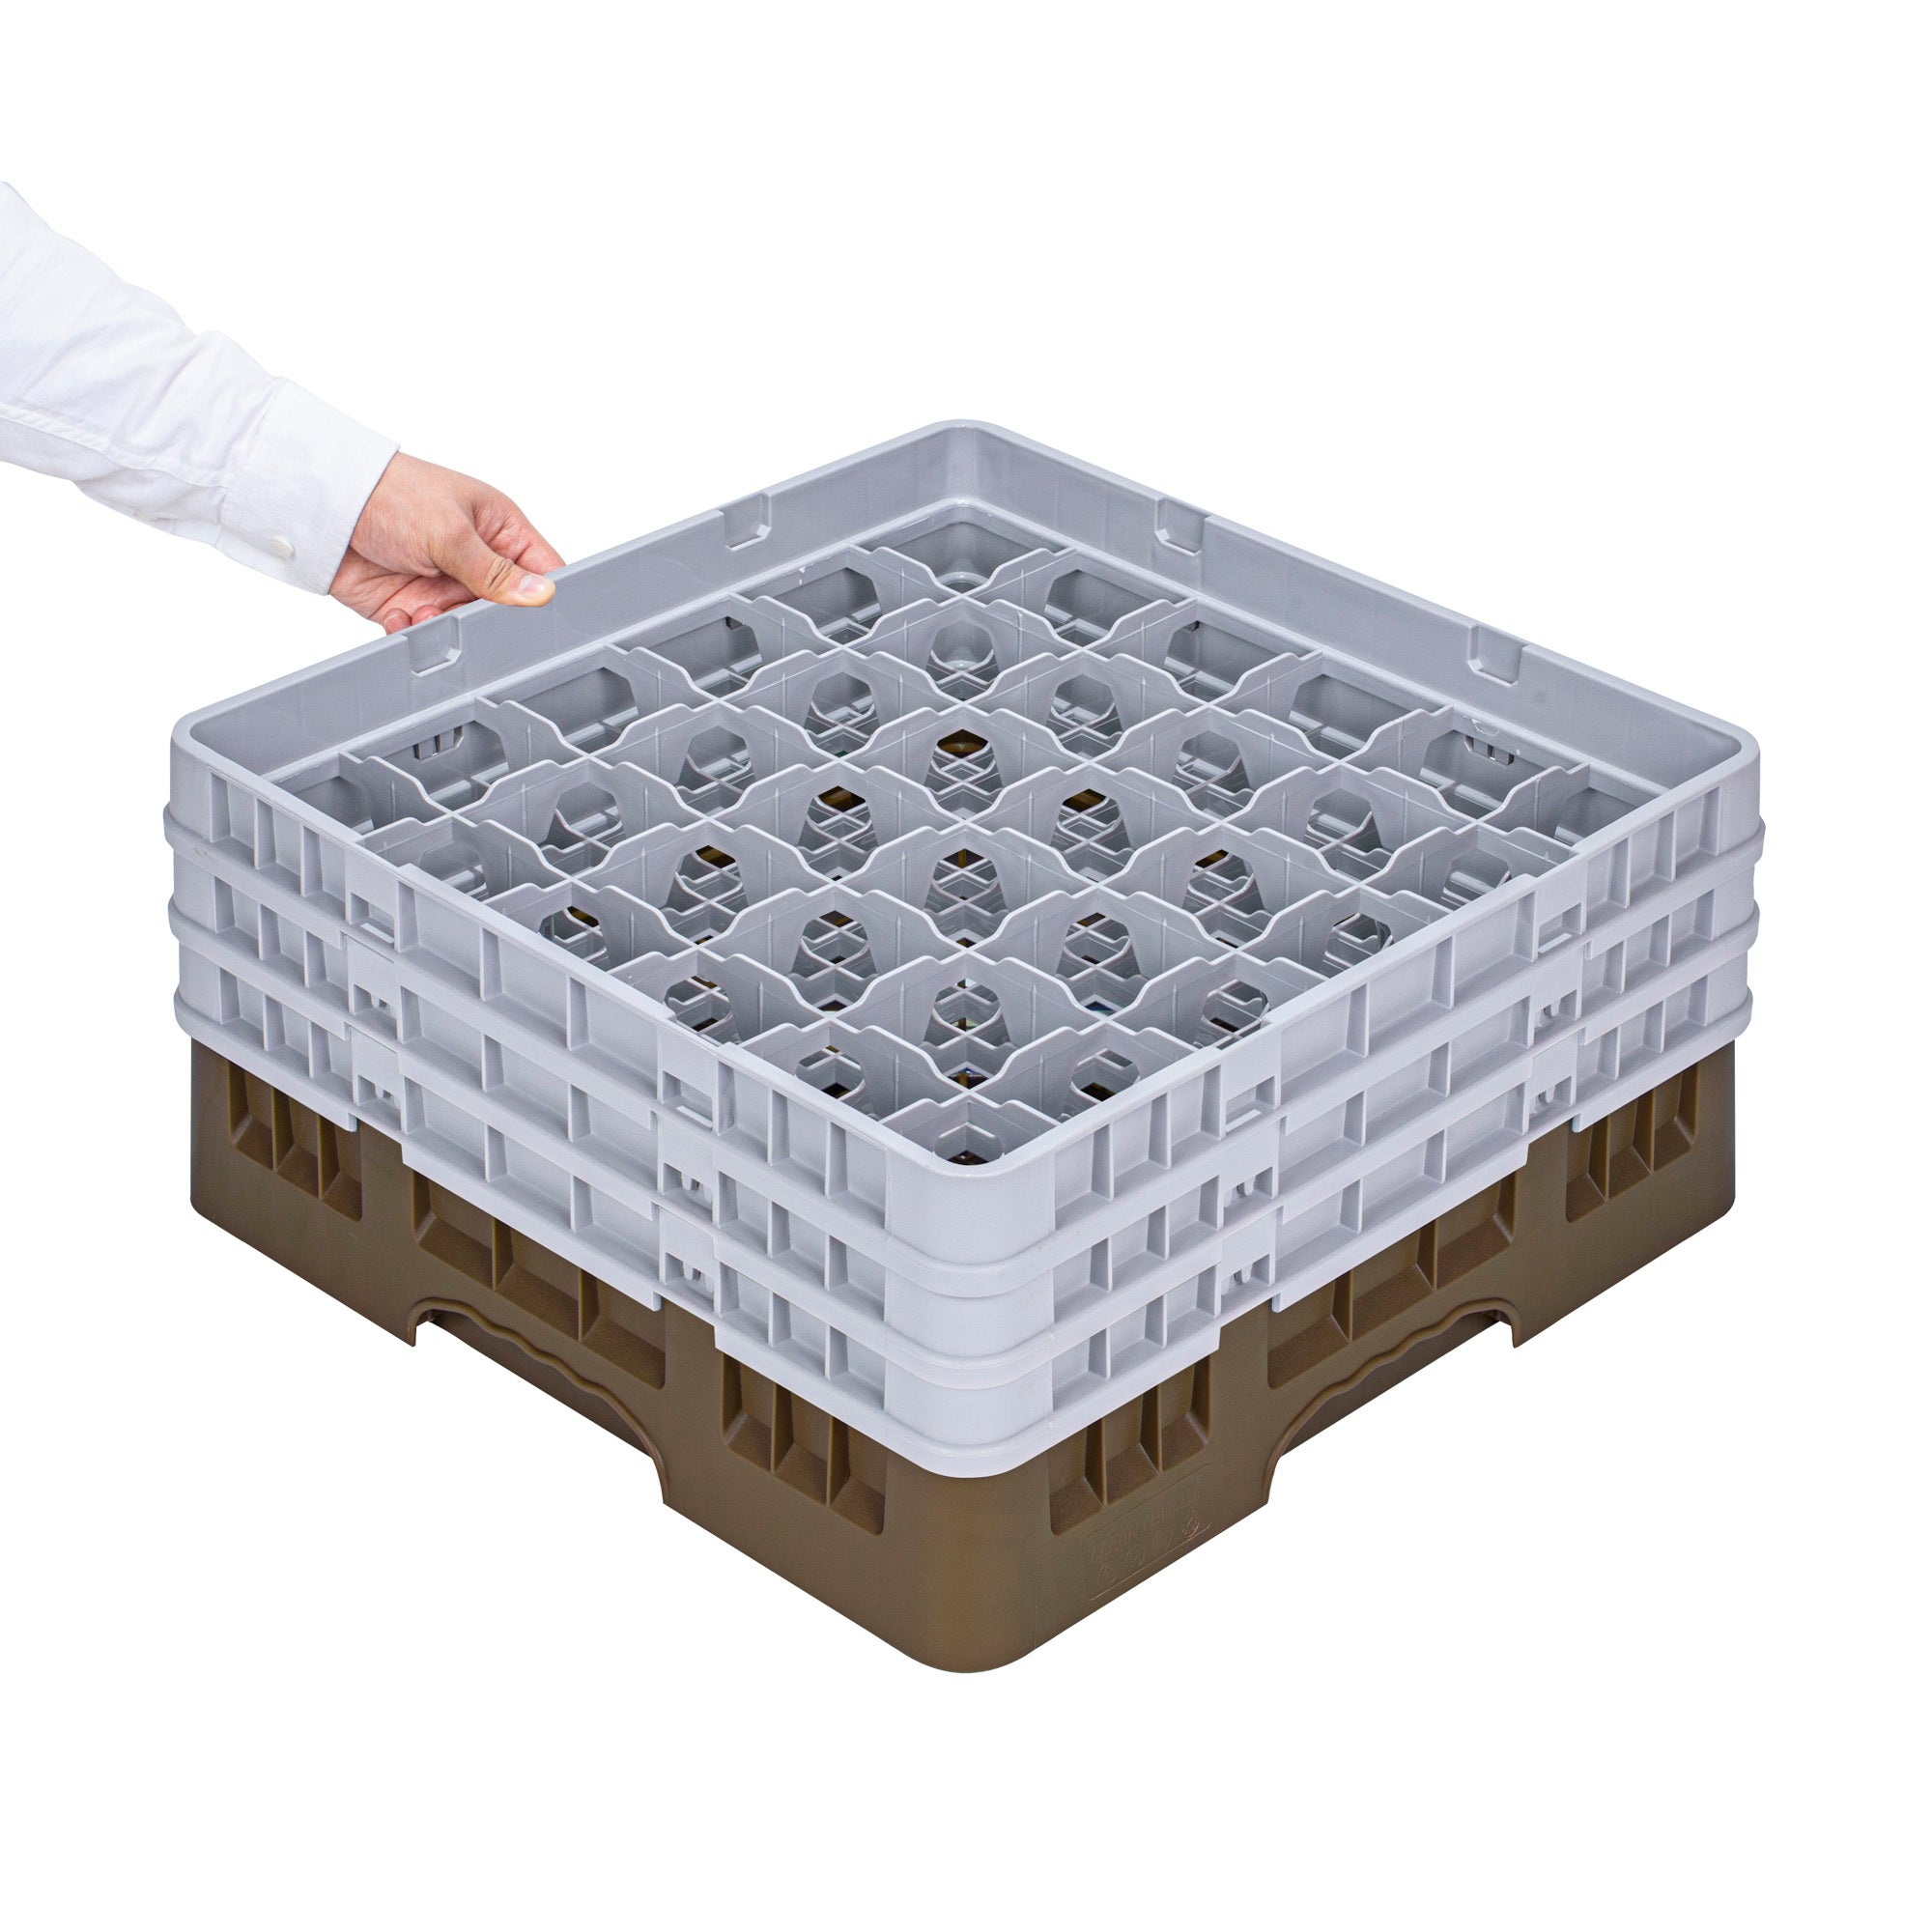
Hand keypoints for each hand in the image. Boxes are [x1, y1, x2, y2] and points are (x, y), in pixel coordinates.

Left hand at [330, 452, 563, 632]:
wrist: (322, 504)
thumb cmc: (389, 494)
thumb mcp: (450, 532)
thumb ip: (495, 572)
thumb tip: (542, 595)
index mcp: (499, 529)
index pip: (543, 570)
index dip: (547, 596)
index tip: (541, 619)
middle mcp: (476, 559)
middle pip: (506, 609)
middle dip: (489, 622)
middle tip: (472, 620)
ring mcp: (445, 584)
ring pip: (467, 628)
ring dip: (449, 629)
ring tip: (426, 613)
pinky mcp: (413, 604)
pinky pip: (428, 635)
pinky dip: (416, 634)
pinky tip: (402, 617)